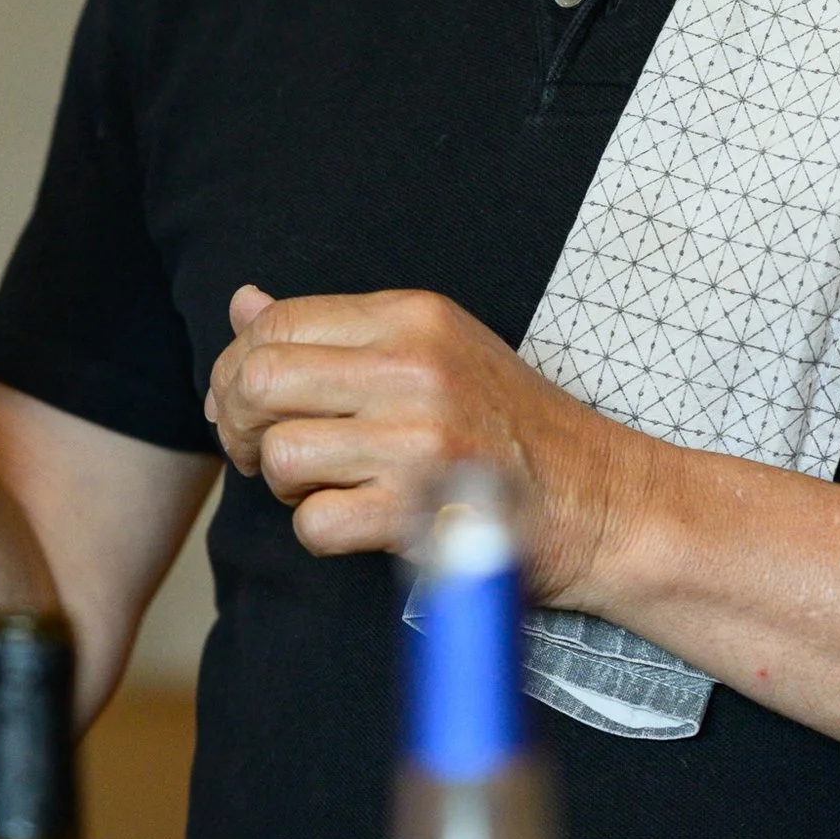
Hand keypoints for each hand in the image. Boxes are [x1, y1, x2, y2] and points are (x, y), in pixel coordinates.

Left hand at [203, 282, 637, 604]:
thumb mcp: (435, 349)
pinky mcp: (423, 511)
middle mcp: (414, 368)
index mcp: (413, 317)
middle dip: (239, 425)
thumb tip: (242, 305)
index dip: (236, 369)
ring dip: (287, 486)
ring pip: (281, 457)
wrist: (603, 499)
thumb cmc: (511, 428)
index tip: (244, 405)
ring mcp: (420, 440)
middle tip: (262, 452)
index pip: (274, 324)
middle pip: (259, 383)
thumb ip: (337, 331)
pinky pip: (315, 525)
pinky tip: (358, 521)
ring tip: (328, 486)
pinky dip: (321, 533)